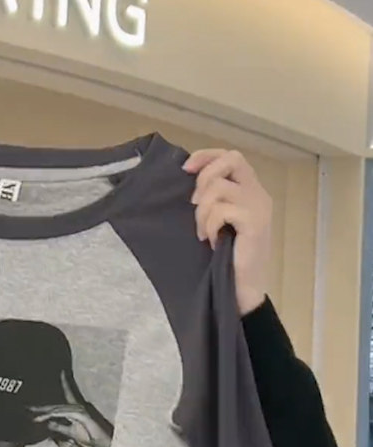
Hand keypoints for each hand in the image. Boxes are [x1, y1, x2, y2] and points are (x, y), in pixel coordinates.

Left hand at [31, 370, 111, 446]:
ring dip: (45, 414)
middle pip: (55, 405)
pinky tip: (46, 418)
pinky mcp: (82, 415)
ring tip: (34, 418)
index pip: (64, 396)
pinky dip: (55, 416)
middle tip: (27, 408)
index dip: (60, 386)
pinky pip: (65, 413)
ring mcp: (80, 410)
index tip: (51, 382)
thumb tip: (48, 424)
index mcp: (74, 410)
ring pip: (58, 409)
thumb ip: (59, 427)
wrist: (102, 443)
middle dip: (41, 407)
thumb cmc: (89, 436)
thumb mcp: (70, 431)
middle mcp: (76, 407)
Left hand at [183, 149, 271, 315]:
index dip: (207, 156)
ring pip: (219, 187)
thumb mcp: (217, 222)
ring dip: (203, 212)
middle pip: (231, 160)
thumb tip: (190, 180)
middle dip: (204, 179)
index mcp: (250, 191)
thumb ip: (212, 199)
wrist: (242, 290)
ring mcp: (258, 207)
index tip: (186, 168)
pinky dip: (210, 225)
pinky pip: (222, 210)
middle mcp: (258, 194)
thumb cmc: (225, 258)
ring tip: (204, 233)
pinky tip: (213, 241)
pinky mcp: (254, 222)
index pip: (231, 157)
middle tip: (195, 206)